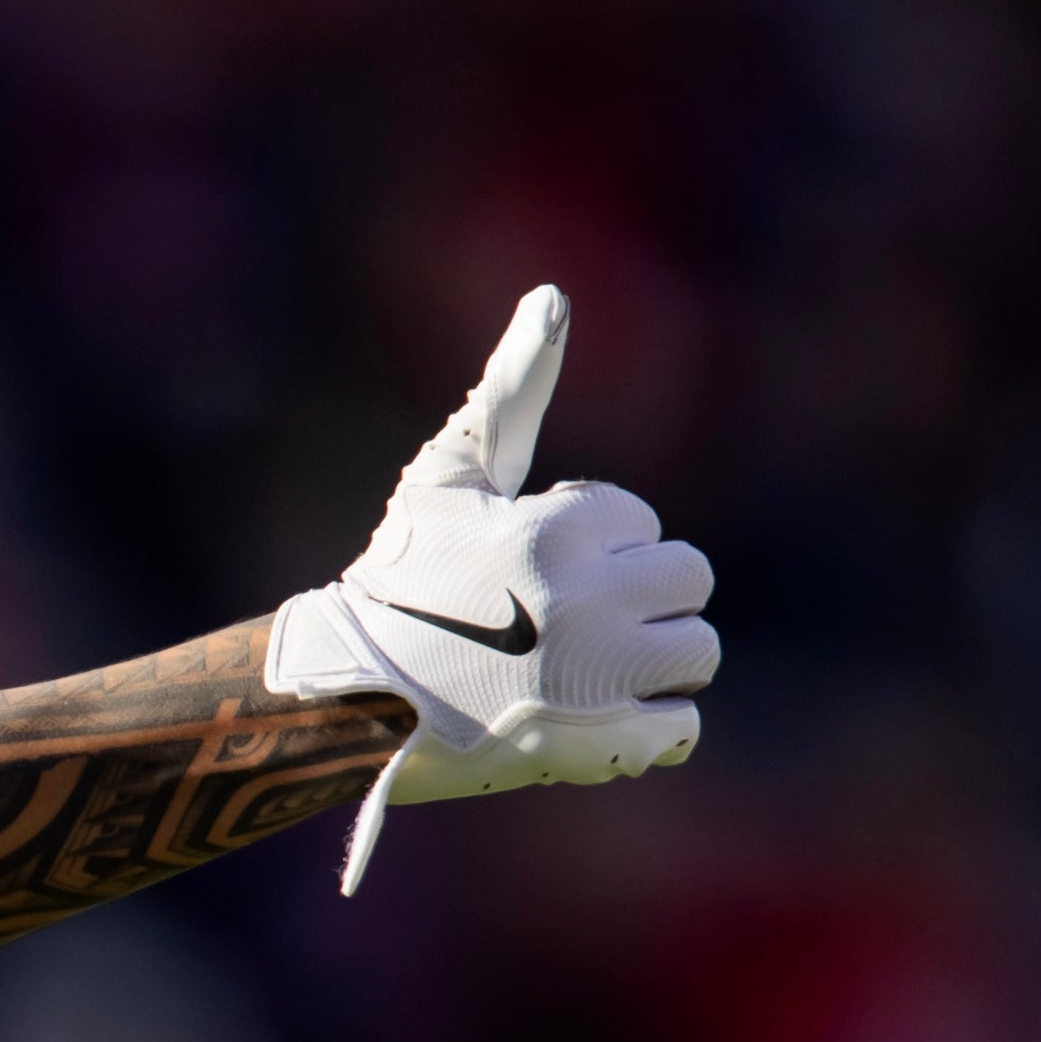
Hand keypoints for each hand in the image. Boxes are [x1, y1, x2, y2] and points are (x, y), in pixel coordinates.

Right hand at [268, 287, 717, 893]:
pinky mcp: (599, 747)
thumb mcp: (445, 476)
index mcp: (559, 531)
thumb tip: (554, 294)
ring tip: (586, 671)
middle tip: (572, 623)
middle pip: (688, 580)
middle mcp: (591, 602)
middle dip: (639, 596)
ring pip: (696, 653)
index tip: (529, 571)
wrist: (344, 702)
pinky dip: (646, 729)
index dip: (590, 541)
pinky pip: (680, 729)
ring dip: (652, 662)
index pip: (639, 520)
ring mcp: (598, 680)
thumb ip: (509, 389)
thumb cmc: (397, 583)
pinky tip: (592, 718)